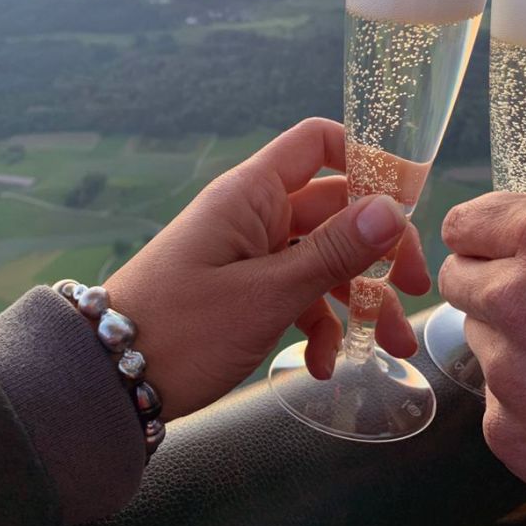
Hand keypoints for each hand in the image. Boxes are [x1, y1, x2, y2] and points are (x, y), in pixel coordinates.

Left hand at [106, 118, 429, 419]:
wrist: (107, 382)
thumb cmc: (182, 329)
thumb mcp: (266, 294)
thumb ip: (333, 252)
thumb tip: (392, 209)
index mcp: (252, 193)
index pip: (318, 143)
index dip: (368, 161)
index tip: (410, 202)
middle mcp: (254, 214)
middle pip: (336, 209)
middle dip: (380, 250)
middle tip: (417, 290)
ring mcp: (250, 254)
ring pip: (323, 259)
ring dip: (360, 299)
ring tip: (388, 345)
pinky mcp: (244, 292)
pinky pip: (297, 294)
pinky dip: (318, 326)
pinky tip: (321, 367)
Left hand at [439, 193, 525, 525]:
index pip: (466, 221)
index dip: (483, 236)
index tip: (496, 248)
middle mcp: (515, 295)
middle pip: (458, 277)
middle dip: (487, 285)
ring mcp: (502, 365)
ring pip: (479, 337)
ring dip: (509, 343)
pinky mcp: (500, 425)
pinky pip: (498, 399)